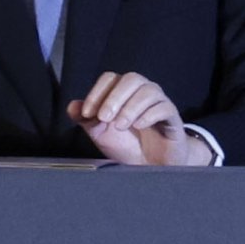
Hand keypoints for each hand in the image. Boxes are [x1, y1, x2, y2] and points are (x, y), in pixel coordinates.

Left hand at [70, 71, 210, 166]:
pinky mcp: (172, 117)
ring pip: (149, 91)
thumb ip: (87, 120)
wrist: (150, 166)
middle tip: (104, 118)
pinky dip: (149, 114)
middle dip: (115, 97)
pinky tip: (139, 126)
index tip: (87, 113)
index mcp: (124, 93)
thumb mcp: (101, 133)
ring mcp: (159, 103)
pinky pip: (164, 107)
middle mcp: (143, 92)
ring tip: (120, 126)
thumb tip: (72, 106)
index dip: (97, 92)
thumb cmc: (126, 145)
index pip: (111, 78)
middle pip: (131, 78)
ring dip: (131, 107)